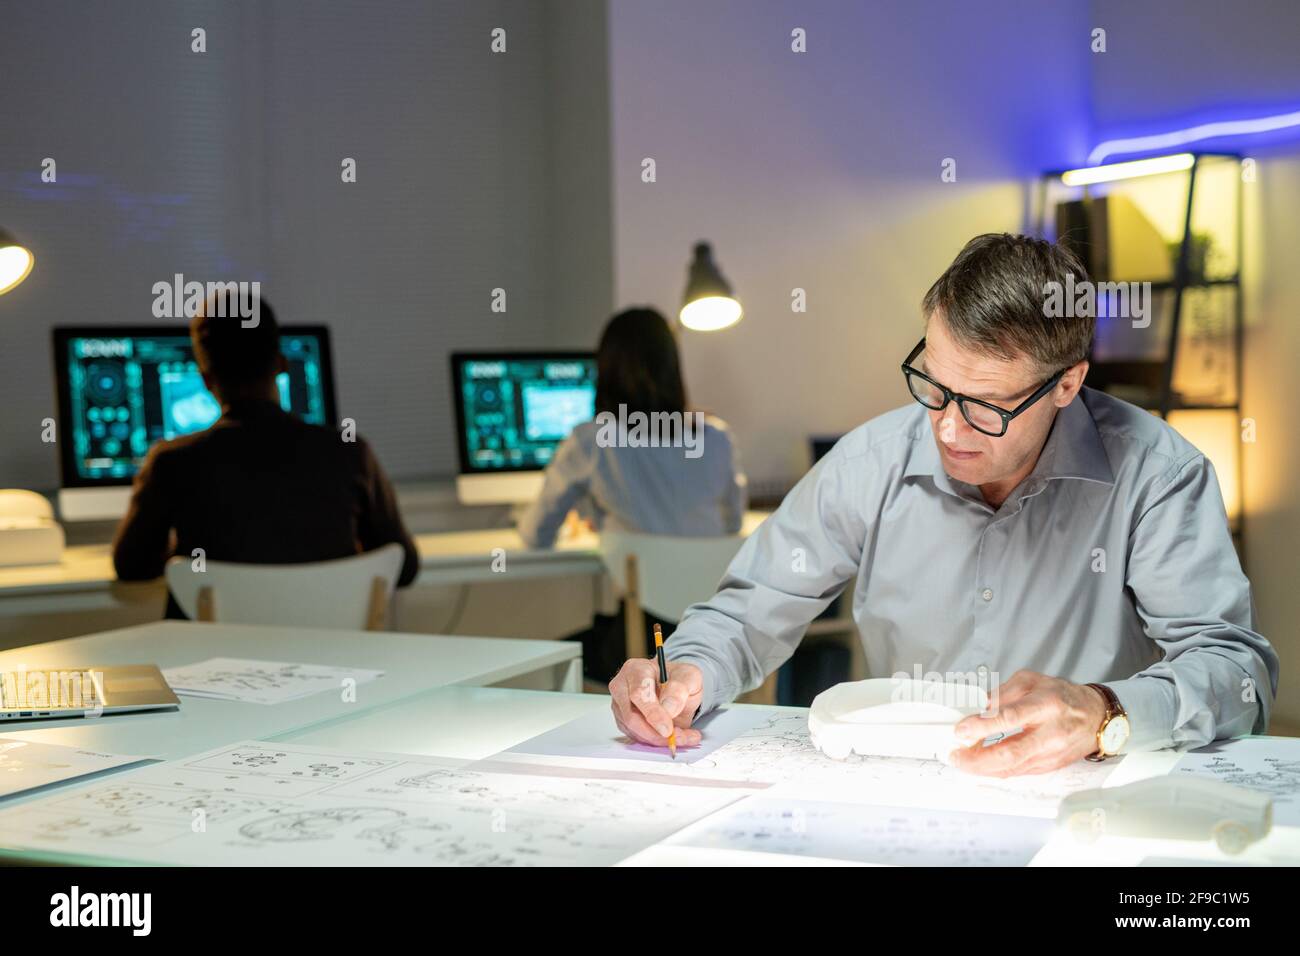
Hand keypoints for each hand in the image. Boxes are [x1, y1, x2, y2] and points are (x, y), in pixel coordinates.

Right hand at [608, 659, 703, 748]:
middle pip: (631, 716)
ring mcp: (620, 706)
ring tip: (682, 736)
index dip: (653, 713)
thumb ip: (679, 689)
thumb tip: (669, 708)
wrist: (676, 689)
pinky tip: (672, 737)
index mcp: (636, 669)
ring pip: (633, 730)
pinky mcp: (623, 722)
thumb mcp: (689, 677)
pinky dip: (655, 742)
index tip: (668, 729)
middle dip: (656, 732)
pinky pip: (636, 738)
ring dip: (658, 739)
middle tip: (677, 737)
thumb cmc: (678, 679)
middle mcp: (622, 687)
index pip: (638, 693)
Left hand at [948, 670, 1107, 776]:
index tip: (962, 730)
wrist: (1096, 718)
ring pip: (1013, 768)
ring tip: (961, 761)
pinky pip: (1018, 772)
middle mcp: (1050, 733)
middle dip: (978, 758)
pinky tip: (980, 766)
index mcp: (1046, 705)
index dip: (984, 726)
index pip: (1012, 717)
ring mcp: (1050, 754)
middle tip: (956, 755)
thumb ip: (1004, 692)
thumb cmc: (1064, 696)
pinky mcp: (1049, 766)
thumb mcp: (1032, 681)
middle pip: (1011, 752)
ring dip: (983, 768)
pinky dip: (996, 771)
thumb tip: (979, 707)